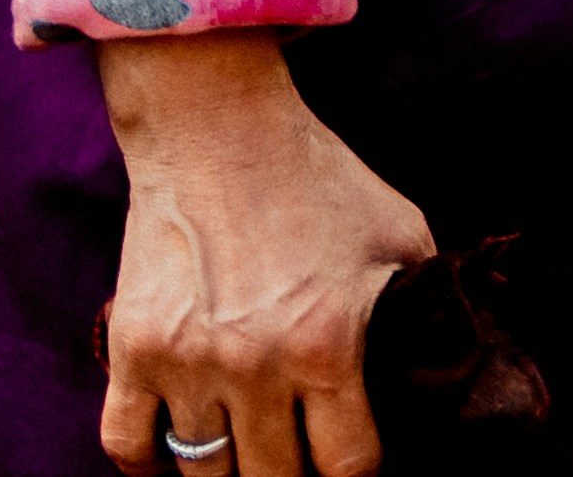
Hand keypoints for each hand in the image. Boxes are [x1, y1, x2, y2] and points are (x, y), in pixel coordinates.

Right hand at [93, 34, 430, 476]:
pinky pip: (127, 447)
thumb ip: (423, 305)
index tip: (355, 465)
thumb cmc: (319, 179)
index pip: (348, 465)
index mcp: (330, 342)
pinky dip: (149, 463)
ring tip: (249, 456)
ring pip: (203, 475)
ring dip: (229, 473)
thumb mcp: (399, 233)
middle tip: (301, 460)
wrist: (218, 130)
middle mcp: (255, 364)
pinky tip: (176, 453)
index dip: (357, 476)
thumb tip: (445, 360)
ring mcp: (187, 362)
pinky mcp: (133, 350)